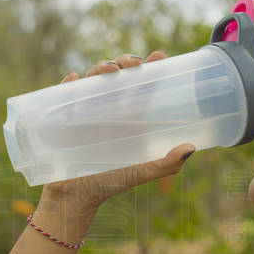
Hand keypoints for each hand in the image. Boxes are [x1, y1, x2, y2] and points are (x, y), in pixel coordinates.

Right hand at [38, 52, 195, 211]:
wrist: (77, 198)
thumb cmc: (110, 184)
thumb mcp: (141, 172)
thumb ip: (166, 164)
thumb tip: (190, 148)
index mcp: (127, 117)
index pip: (140, 86)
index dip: (150, 67)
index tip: (160, 55)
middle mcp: (106, 109)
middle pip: (117, 75)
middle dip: (125, 61)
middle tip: (135, 63)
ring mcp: (83, 112)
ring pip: (92, 80)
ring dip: (100, 68)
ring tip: (110, 69)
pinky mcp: (62, 119)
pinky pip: (62, 96)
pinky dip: (67, 85)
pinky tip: (74, 79)